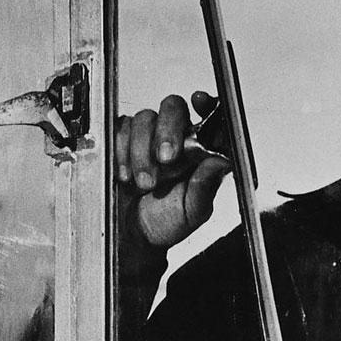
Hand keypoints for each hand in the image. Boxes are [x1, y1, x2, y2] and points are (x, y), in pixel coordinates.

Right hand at [116, 92, 232, 247]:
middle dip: (168, 130)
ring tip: (144, 182)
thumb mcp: (193, 211)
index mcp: (200, 149)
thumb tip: (222, 162)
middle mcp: (176, 138)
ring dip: (142, 150)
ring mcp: (147, 138)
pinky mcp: (121, 143)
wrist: (130, 239)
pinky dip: (121, 151)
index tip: (200, 101)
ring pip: (144, 118)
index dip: (207, 103)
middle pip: (173, 107)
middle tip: (166, 159)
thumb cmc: (165, 222)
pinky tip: (126, 175)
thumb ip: (206, 187)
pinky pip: (119, 130)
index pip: (208, 114)